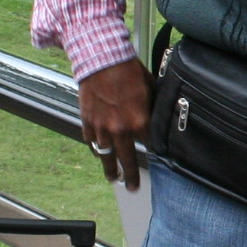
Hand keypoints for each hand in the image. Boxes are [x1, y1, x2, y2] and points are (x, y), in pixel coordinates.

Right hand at [78, 59, 152, 190]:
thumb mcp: (149, 88)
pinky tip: (99, 153)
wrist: (101, 59)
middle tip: (132, 187)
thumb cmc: (127, 70)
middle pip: (126, 159)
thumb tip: (159, 115)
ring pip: (105, 155)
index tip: (156, 158)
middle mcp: (120, 129)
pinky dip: (96, 148)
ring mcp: (101, 127)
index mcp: (139, 121)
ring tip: (112, 177)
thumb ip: (152, 107)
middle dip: (130, 175)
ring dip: (109, 168)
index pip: (150, 145)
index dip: (154, 151)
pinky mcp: (87, 121)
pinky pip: (91, 141)